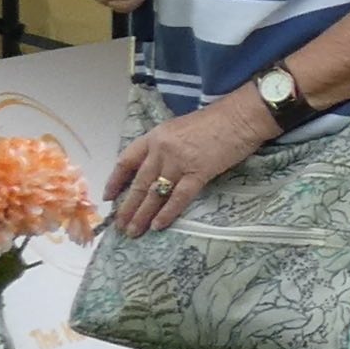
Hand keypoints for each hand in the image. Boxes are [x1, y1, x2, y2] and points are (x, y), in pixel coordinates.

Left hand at [99, 93, 271, 237]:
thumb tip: (158, 169)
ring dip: (142, 215)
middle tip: (120, 225)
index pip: (127, 160)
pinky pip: (179, 197)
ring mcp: (179, 161)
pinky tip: (158, 225)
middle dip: (128, 207)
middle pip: (139, 183)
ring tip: (133, 231)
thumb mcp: (180, 129)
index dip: (116, 180)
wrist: (241, 117)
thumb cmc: (216, 121)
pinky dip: (167, 212)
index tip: (109, 197)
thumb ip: (166, 147)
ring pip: (154, 193)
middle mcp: (161, 149)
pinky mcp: (198, 172)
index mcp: (155, 136)